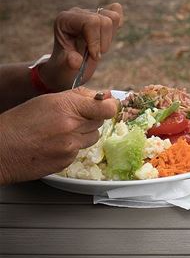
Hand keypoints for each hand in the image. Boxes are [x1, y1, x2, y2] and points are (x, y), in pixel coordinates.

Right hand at [0, 88, 118, 183]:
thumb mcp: (47, 100)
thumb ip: (79, 97)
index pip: (106, 108)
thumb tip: (106, 96)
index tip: (107, 105)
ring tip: (61, 131)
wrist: (1, 150)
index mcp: (66, 107)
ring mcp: (70, 147)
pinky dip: (73, 147)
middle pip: (100, 121)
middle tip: (73, 117)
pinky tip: (55, 144)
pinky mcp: (67, 162)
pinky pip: (80, 151)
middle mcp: (71, 127)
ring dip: (83, 133)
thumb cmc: (19, 122)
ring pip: (93, 137)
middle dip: (91, 117)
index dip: (110, 106)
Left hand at [39, 3, 123, 91]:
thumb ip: (69, 65)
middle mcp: (77, 13)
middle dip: (103, 42)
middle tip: (95, 55)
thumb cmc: (64, 68)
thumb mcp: (64, 70)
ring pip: (113, 17)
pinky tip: (108, 37)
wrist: (67, 67)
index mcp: (65, 21)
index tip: (94, 57)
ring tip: (99, 48)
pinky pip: (116, 12)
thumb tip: (76, 60)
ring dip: (109, 38)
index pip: (90, 22)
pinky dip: (117, 25)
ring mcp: (90, 13)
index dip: (96, 41)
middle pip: (104, 20)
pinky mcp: (100, 16)